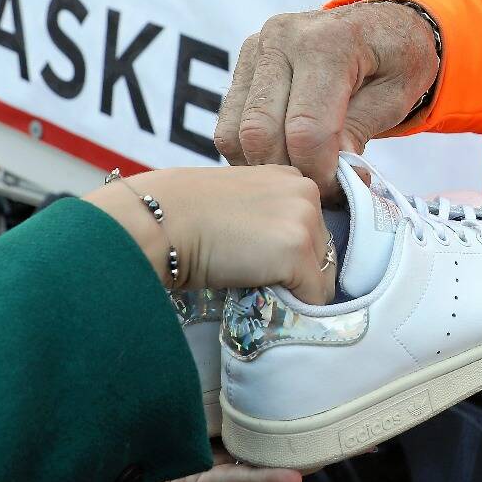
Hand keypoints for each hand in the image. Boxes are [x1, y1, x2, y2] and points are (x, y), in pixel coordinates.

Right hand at [85, 164, 332, 303]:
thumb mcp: (235, 198)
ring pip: (323, 275)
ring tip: (250, 277)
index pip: (313, 225)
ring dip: (293, 286)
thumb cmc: (179, 213)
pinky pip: (315, 296)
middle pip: (324, 251)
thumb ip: (265, 213)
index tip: (262, 257)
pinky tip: (258, 292)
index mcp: (289, 176)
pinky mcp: (296, 251)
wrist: (157, 221)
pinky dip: (292, 305)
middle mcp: (305, 191)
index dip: (291, 249)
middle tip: (250, 269)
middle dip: (296, 269)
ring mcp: (303, 220)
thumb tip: (276, 249)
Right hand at [216, 2, 440, 199]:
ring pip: (236, 133)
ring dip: (265, 168)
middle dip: (289, 173)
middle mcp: (281, 38)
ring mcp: (255, 48)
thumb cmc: (397, 59)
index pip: (306, 128)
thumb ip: (360, 129)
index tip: (338, 190)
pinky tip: (283, 158)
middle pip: (261, 132)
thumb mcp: (397, 95)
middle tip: (320, 191)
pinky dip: (249, 153)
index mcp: (327, 43)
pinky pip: (228, 125)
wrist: (383, 25)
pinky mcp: (242, 62)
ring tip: (303, 175)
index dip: (318, 172)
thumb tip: (333, 172)